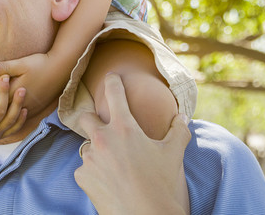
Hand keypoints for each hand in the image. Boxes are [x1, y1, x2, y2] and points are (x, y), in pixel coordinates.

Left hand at [0, 52, 65, 116]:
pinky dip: (12, 114)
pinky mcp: (36, 107)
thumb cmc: (40, 64)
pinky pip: (21, 115)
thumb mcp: (21, 63)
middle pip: (2, 108)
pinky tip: (5, 114)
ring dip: (1, 112)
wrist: (61, 69)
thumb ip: (4, 67)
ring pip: (11, 113)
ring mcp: (30, 106)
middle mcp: (22, 102)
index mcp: (16, 91)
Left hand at [74, 74, 190, 214]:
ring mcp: (89, 158)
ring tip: (115, 165)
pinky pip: (85, 168)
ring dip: (97, 151)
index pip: (114, 94)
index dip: (112, 82)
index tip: (110, 77)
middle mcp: (102, 139)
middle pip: (85, 118)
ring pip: (87, 146)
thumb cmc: (163, 186)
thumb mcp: (174, 155)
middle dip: (92, 119)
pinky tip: (109, 181)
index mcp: (124, 128)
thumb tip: (182, 116)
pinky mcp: (82, 176)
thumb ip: (178, 131)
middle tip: (104, 127)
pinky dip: (94, 172)